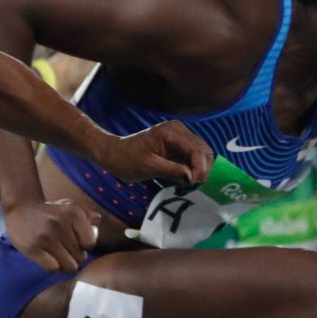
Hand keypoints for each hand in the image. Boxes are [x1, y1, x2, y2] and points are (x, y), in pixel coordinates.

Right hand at [3, 198, 99, 272]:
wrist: (20, 208)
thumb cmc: (50, 212)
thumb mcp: (70, 206)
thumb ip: (88, 214)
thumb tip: (96, 223)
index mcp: (73, 212)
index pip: (90, 244)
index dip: (83, 246)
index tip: (74, 241)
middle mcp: (60, 223)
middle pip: (80, 257)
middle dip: (73, 256)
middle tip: (63, 248)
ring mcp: (46, 236)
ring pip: (68, 266)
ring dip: (64, 264)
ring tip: (57, 256)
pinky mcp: (33, 248)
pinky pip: (53, 269)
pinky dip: (52, 267)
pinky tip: (47, 258)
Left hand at [97, 121, 212, 184]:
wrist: (113, 154)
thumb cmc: (126, 159)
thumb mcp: (148, 167)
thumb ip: (172, 170)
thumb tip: (192, 178)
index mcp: (171, 132)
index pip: (196, 149)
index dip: (200, 168)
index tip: (194, 183)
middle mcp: (179, 131)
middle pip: (203, 151)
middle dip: (202, 170)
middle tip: (193, 187)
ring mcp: (180, 137)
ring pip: (201, 155)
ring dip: (198, 171)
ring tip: (189, 186)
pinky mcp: (178, 146)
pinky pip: (192, 158)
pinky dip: (192, 170)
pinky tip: (185, 181)